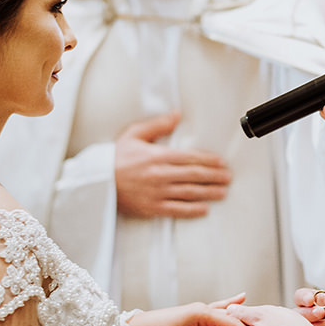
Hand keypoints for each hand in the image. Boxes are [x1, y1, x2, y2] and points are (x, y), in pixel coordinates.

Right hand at [115, 112, 231, 217]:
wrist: (96, 181)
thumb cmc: (115, 157)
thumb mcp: (134, 134)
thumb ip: (158, 125)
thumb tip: (177, 115)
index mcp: (158, 156)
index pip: (190, 158)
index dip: (209, 160)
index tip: (221, 162)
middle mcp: (160, 175)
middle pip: (195, 175)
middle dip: (214, 176)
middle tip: (228, 177)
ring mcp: (157, 193)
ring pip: (190, 193)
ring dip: (209, 193)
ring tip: (222, 192)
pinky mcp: (152, 208)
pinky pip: (177, 210)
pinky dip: (192, 210)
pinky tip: (204, 209)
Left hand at [125, 295, 246, 325]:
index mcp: (200, 313)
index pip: (229, 321)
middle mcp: (201, 309)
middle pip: (228, 316)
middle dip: (242, 321)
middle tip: (261, 325)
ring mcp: (197, 311)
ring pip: (221, 313)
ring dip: (235, 317)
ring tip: (253, 312)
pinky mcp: (193, 316)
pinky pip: (213, 315)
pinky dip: (224, 313)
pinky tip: (234, 303)